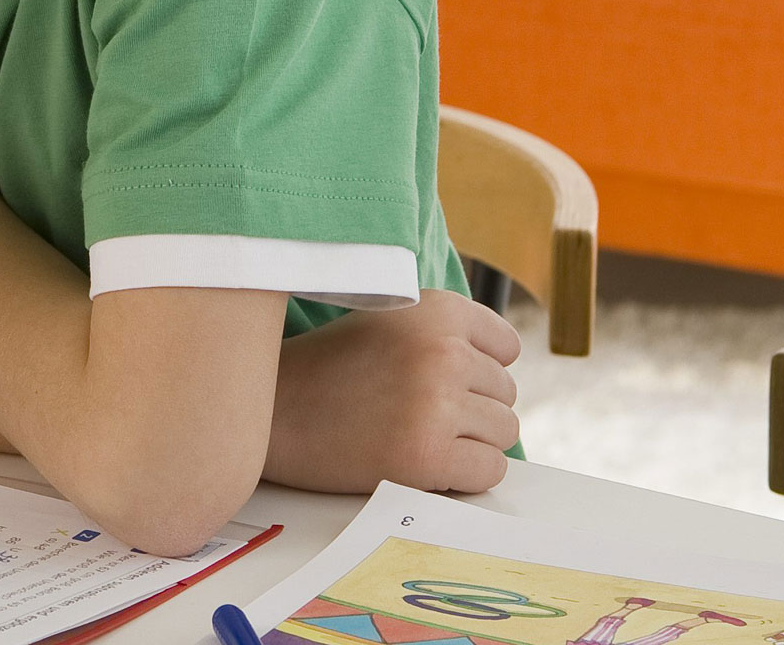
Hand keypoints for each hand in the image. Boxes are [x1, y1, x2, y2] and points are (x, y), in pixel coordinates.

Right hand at [261, 290, 521, 496]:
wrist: (275, 415)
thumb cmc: (331, 369)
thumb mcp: (391, 319)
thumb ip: (447, 332)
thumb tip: (507, 366)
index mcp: (437, 308)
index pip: (506, 347)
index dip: (476, 370)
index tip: (436, 380)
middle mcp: (443, 349)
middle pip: (506, 393)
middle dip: (470, 409)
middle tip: (415, 413)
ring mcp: (437, 403)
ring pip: (503, 433)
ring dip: (469, 443)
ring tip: (417, 436)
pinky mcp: (428, 455)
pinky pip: (489, 471)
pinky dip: (464, 476)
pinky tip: (423, 463)